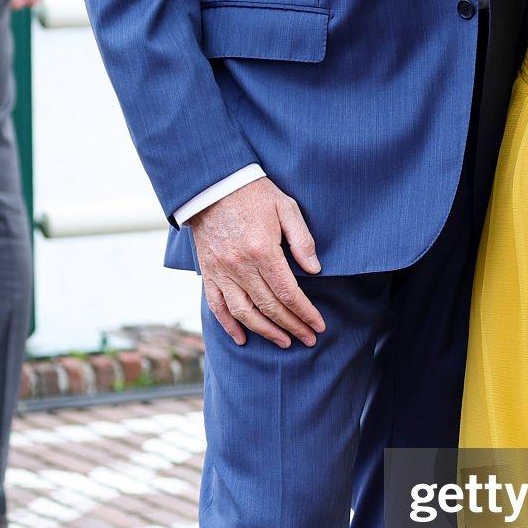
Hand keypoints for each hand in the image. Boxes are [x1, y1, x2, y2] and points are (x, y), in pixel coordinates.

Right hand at [191, 176, 324, 348]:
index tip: (318, 326)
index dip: (305, 313)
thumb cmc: (254, 194)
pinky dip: (229, 325)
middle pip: (269, 307)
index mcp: (262, 251)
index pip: (288, 293)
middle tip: (308, 339)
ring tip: (284, 342)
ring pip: (244, 312)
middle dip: (292, 326)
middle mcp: (240, 266)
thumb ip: (302, 240)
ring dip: (265, 331)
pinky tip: (242, 338)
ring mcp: (221, 271)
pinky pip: (216, 305)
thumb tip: (315, 270)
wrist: (213, 185)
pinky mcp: (208, 272)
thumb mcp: (286, 208)